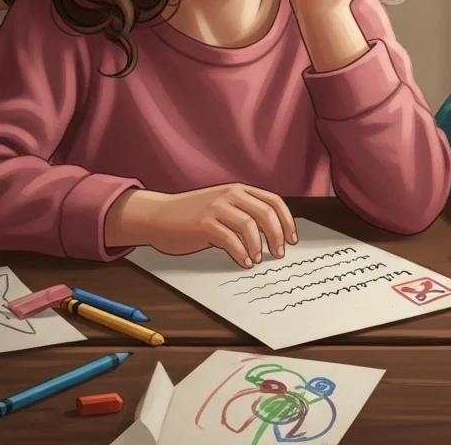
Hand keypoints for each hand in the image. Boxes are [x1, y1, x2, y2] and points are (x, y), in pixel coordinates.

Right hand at [104, 184, 297, 267]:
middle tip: (279, 252)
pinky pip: (230, 239)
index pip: (274, 201)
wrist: (158, 215)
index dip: (287, 221)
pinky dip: (241, 252)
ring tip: (258, 258)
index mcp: (238, 190)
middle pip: (266, 213)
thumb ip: (243, 212)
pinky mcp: (203, 224)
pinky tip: (243, 261)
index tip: (292, 238)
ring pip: (249, 226)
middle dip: (277, 235)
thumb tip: (271, 233)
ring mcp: (216, 208)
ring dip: (258, 246)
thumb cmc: (191, 214)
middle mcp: (229, 195)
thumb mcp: (222, 205)